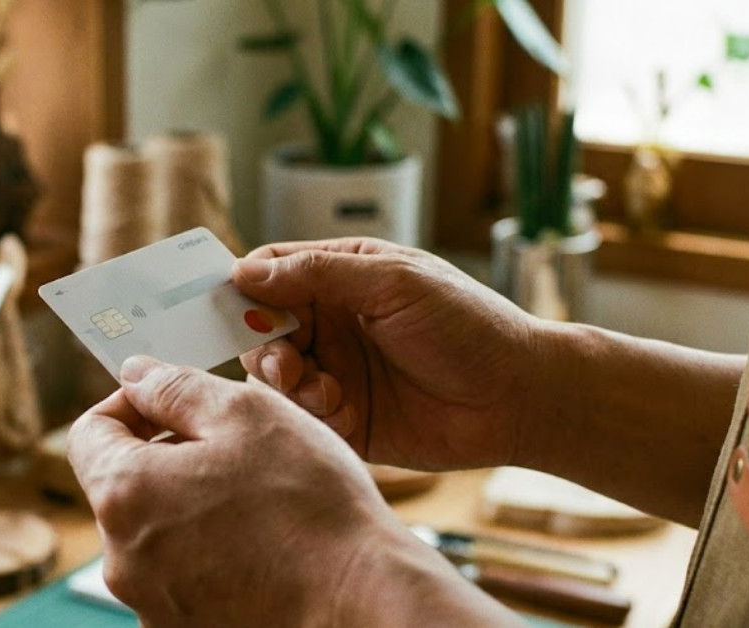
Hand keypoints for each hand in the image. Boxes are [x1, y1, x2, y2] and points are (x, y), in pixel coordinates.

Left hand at [68, 356, 518, 626]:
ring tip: (257, 498)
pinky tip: (261, 544)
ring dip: (191, 504)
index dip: (130, 404)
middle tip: (233, 445)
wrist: (361, 600)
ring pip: (156, 531)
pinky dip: (209, 552)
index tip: (173, 401)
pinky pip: (181, 575)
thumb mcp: (246, 413)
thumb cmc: (308, 503)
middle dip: (168, 455)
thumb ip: (175, 386)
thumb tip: (136, 374)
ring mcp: (152, 604)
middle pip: (124, 484)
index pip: (90, 432)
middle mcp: (122, 558)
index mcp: (123, 494)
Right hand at [234, 238, 540, 469]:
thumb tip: (244, 272)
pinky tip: (341, 411)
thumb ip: (318, 274)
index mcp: (342, 277)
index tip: (229, 306)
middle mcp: (331, 322)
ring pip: (273, 374)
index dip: (243, 287)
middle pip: (261, 327)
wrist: (520, 398)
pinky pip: (301, 416)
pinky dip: (310, 414)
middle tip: (284, 361)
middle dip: (263, 344)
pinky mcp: (344, 418)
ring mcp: (336, 370)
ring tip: (320, 389)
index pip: (270, 272)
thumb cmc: (469, 325)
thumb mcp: (394, 283)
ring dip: (285, 382)